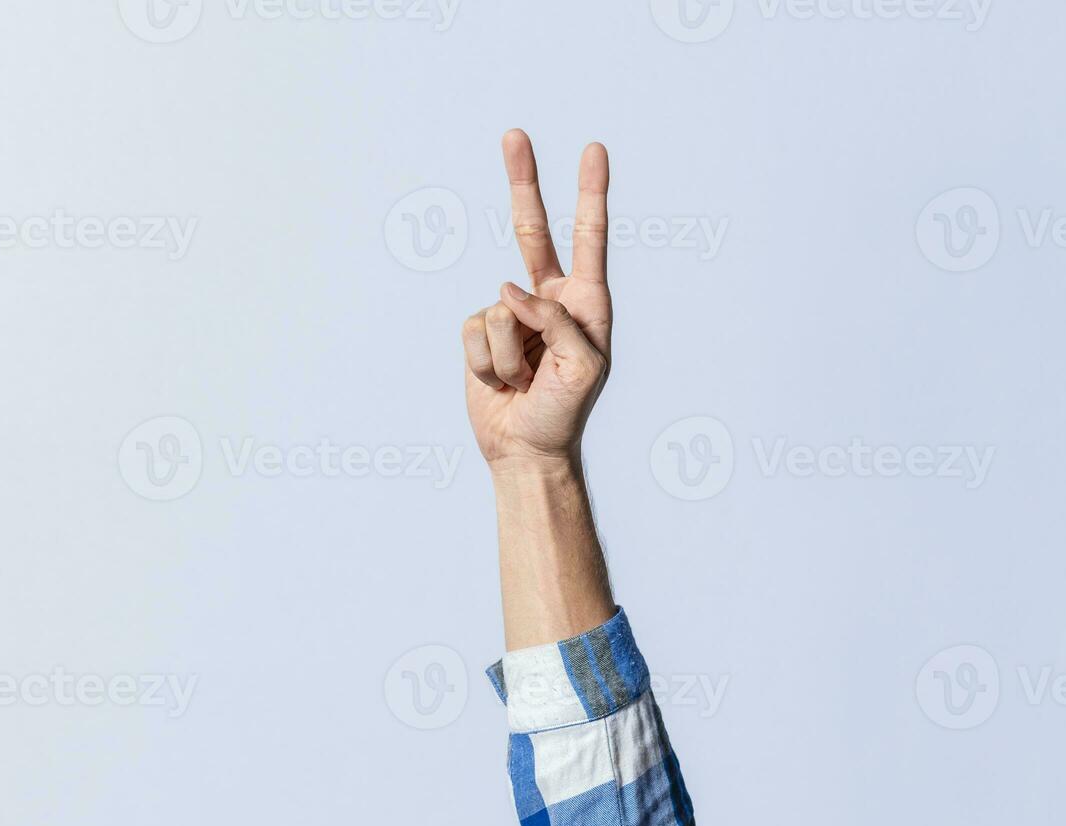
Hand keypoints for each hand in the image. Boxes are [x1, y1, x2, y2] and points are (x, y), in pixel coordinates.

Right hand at [462, 130, 611, 467]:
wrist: (525, 451)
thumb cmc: (565, 412)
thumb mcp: (582, 367)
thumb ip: (554, 320)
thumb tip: (509, 288)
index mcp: (585, 303)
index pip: (588, 238)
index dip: (590, 193)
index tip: (594, 150)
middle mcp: (548, 300)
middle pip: (530, 230)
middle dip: (523, 182)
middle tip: (514, 135)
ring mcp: (511, 315)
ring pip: (495, 307)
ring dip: (505, 355)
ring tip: (522, 382)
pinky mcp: (478, 334)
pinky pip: (471, 330)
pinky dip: (483, 362)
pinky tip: (499, 383)